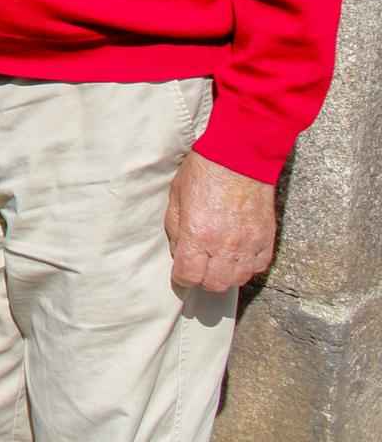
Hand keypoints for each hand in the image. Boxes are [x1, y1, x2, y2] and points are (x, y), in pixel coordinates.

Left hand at [166, 150, 277, 291]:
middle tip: (199, 267)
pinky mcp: (266, 239)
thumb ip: (175, 230)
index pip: (189, 276)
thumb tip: (178, 253)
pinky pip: (258, 267)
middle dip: (203, 280)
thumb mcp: (176, 198)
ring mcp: (249, 244)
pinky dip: (248, 266)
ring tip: (219, 260)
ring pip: (238, 280)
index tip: (181, 272)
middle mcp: (225, 245)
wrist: (239, 157)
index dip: (181, 278)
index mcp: (198, 235)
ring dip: (226, 275)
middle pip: (215, 285)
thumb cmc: (203, 173)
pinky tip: (238, 254)